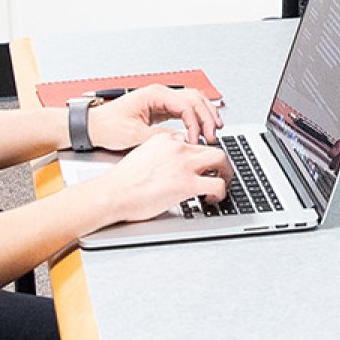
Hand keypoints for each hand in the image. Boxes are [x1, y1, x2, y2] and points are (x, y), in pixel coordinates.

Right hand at [79, 137, 231, 223]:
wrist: (113, 193)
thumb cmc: (121, 182)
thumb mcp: (141, 157)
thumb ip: (158, 156)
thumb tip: (167, 167)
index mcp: (165, 141)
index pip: (192, 143)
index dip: (199, 157)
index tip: (200, 166)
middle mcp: (177, 148)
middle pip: (212, 148)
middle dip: (220, 162)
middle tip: (220, 173)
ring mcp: (184, 165)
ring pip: (221, 160)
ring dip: (226, 173)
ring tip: (222, 184)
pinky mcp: (187, 183)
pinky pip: (217, 184)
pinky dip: (221, 192)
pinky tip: (213, 198)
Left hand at [85, 84, 219, 147]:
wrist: (94, 126)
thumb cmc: (108, 126)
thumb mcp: (133, 134)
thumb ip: (158, 136)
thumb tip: (179, 140)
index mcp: (154, 95)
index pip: (185, 105)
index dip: (195, 123)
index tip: (197, 140)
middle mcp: (160, 94)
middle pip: (194, 99)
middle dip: (207, 117)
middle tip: (213, 135)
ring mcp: (161, 100)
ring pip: (193, 101)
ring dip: (206, 114)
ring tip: (216, 129)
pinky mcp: (161, 109)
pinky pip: (185, 109)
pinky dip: (196, 117)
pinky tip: (203, 127)